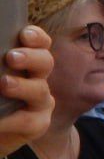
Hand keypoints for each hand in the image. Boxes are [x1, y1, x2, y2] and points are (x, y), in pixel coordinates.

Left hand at [0, 28, 54, 157]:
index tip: (24, 34)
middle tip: (11, 57)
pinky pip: (28, 120)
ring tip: (4, 84)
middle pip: (46, 62)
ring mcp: (40, 102)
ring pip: (39, 90)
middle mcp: (38, 80)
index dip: (37, 38)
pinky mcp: (38, 124)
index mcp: (28, 65)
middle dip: (31, 57)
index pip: (41, 45)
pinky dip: (11, 120)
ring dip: (22, 86)